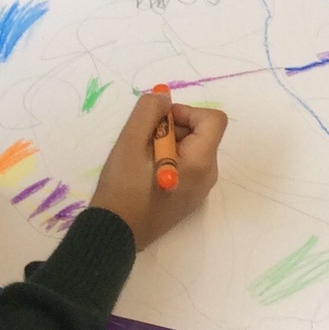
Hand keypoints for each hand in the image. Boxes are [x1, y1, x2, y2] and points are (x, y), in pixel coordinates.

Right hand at [90, 89, 226, 248]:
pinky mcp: (189, 198)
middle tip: (143, 140)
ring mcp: (200, 190)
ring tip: (141, 158)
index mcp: (200, 162)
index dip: (187, 111)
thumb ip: (149, 111)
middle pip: (202, 133)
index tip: (160, 121)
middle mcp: (208, 176)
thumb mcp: (130, 142)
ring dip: (169, 142)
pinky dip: (169, 158)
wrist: (114, 233)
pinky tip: (145, 171)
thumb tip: (165, 96)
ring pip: (193, 149)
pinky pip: (187, 166)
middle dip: (174, 127)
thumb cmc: (123, 188)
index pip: (213, 119)